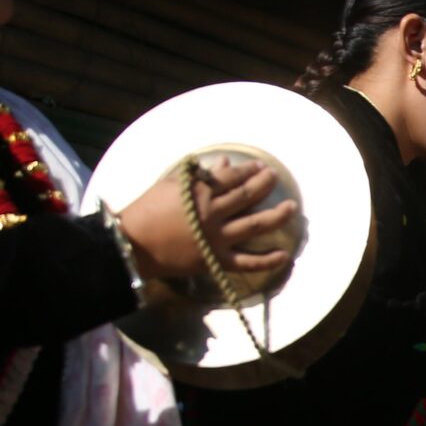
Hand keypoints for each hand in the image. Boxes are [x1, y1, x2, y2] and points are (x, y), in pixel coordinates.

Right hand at [115, 157, 298, 284]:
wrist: (133, 244)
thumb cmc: (148, 210)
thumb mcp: (172, 185)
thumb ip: (200, 175)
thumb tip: (223, 163)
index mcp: (200, 191)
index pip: (232, 177)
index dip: (249, 170)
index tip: (261, 166)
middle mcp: (213, 213)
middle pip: (248, 196)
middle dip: (265, 184)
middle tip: (275, 177)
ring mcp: (217, 237)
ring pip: (255, 225)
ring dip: (277, 215)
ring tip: (292, 207)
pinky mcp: (216, 260)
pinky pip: (247, 261)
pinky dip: (267, 260)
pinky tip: (284, 254)